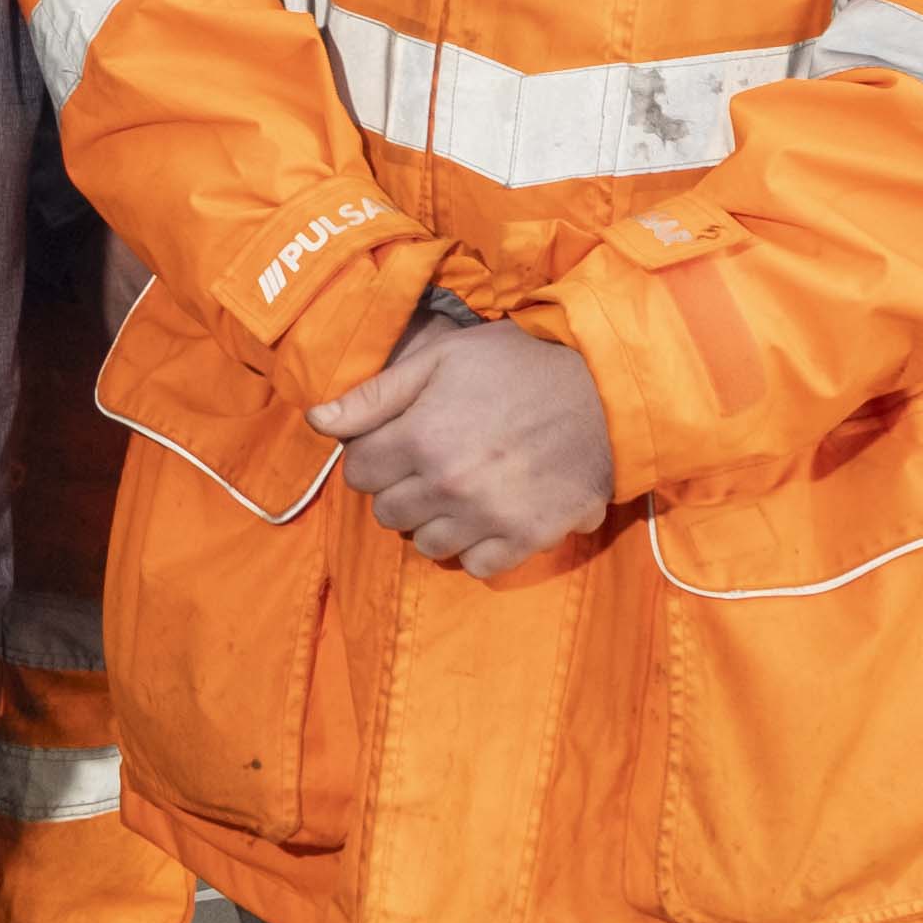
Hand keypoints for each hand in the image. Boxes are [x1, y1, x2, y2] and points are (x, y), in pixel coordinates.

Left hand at [309, 317, 615, 579]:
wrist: (606, 394)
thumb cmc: (521, 366)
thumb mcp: (443, 358)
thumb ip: (375, 394)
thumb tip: (317, 420)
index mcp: (421, 437)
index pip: (358, 472)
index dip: (372, 456)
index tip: (396, 444)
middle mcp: (447, 485)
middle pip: (386, 512)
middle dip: (399, 489)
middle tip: (429, 465)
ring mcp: (486, 517)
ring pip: (425, 543)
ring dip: (433, 520)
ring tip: (460, 489)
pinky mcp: (524, 539)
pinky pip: (474, 565)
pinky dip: (476, 546)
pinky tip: (489, 514)